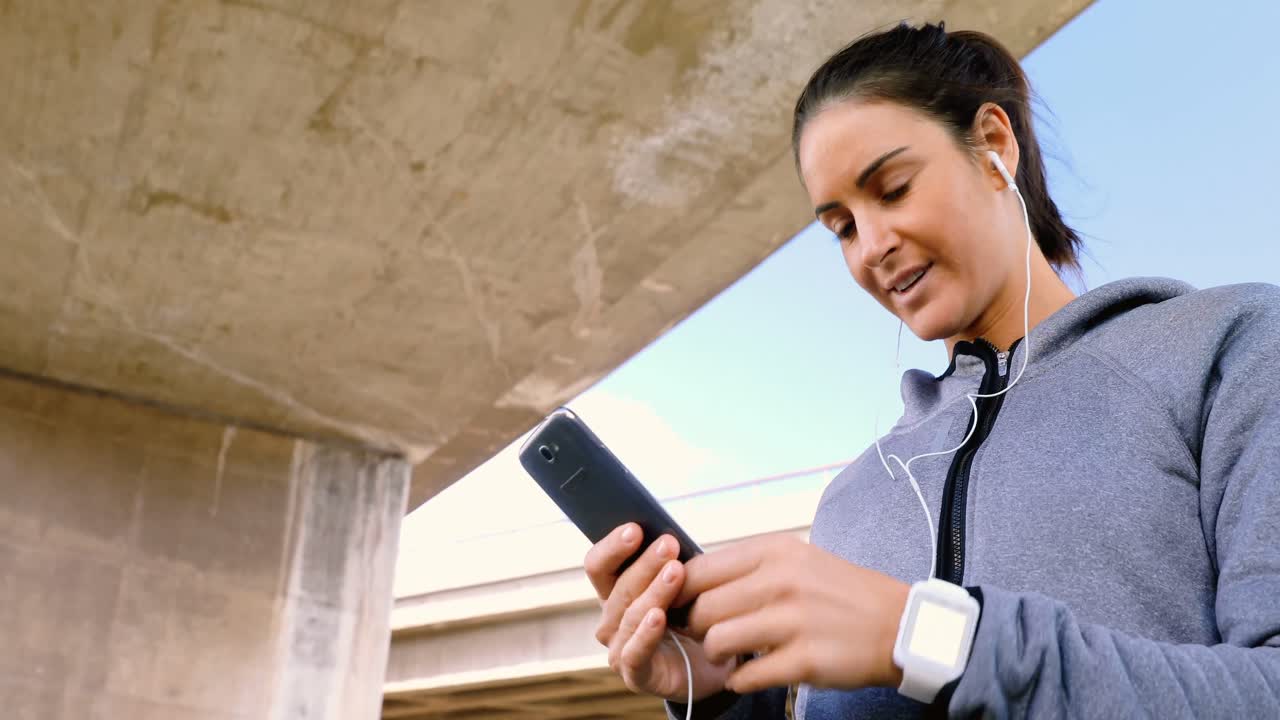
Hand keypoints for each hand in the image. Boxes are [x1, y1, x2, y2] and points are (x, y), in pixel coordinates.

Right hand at [585, 523, 736, 701]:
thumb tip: (669, 536)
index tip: (635, 528)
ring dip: (653, 591)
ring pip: (629, 616)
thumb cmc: (693, 617)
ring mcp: (619, 649)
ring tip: (676, 572)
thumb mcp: (681, 585)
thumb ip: (669, 564)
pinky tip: (659, 616)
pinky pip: (635, 653)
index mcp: (614, 593)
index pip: (598, 565)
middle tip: (669, 544)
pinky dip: (646, 633)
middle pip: (618, 587)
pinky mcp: (635, 675)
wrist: (714, 665)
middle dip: (644, 564)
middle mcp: (610, 621)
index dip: (612, 546)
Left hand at [675, 533, 910, 693]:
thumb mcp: (795, 560)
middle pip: (702, 609)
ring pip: (717, 642)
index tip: (682, 606)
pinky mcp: (804, 660)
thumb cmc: (840, 592)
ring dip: (718, 655)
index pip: (699, 570)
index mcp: (773, 551)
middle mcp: (780, 581)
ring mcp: (793, 622)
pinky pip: (747, 676)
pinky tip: (752, 673)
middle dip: (697, 628)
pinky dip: (741, 680)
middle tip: (710, 635)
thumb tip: (692, 580)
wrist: (898, 624)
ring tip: (733, 655)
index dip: (681, 593)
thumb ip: (747, 567)